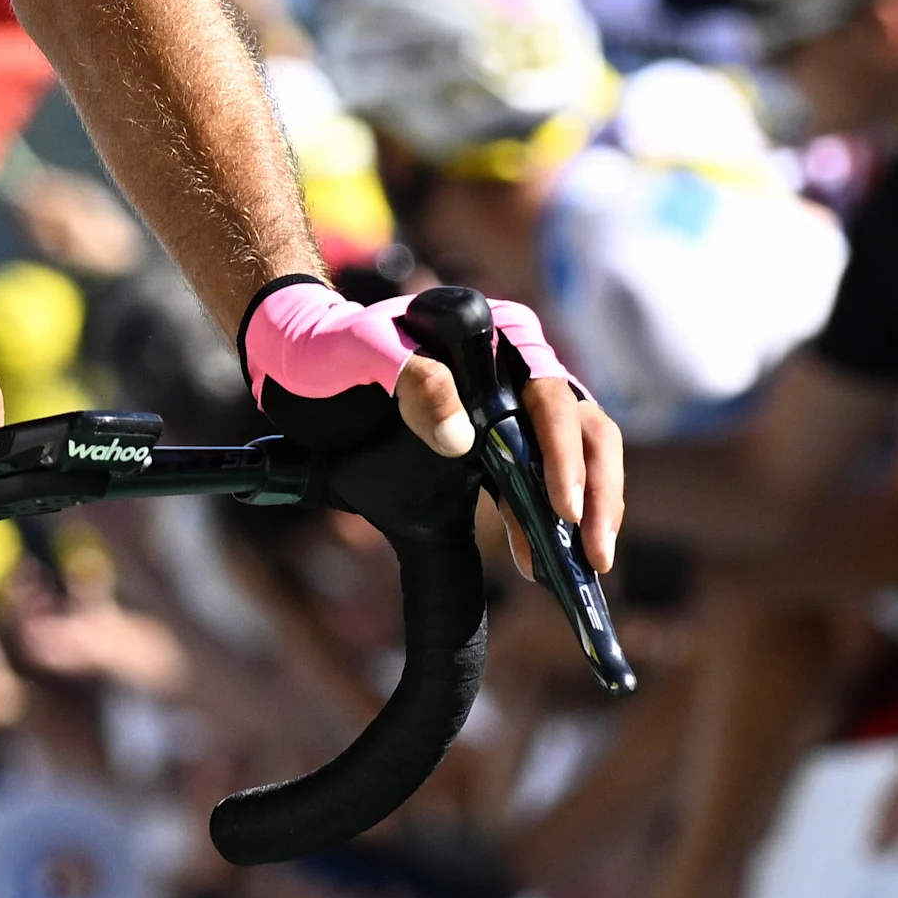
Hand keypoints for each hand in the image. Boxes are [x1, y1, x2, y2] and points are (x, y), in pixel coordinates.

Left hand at [242, 281, 625, 575]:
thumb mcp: (356, 349)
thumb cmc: (329, 345)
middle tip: (592, 555)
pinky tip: (550, 554)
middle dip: (597, 491)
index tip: (559, 504)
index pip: (549, 393)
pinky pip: (544, 472)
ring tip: (588, 564)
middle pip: (583, 425)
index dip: (563, 451)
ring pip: (580, 449)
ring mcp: (512, 402)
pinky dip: (556, 512)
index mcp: (496, 334)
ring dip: (594, 506)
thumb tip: (461, 437)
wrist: (299, 358)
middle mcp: (517, 365)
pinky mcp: (498, 437)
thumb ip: (408, 376)